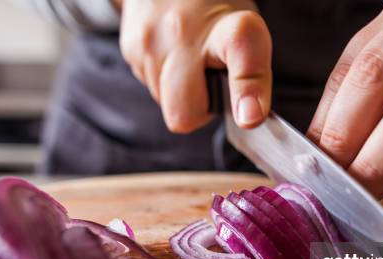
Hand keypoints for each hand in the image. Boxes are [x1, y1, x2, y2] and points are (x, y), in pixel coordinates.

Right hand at [117, 0, 271, 132]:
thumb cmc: (216, 15)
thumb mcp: (247, 34)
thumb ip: (252, 76)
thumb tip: (248, 119)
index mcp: (227, 25)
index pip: (240, 52)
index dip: (247, 90)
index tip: (250, 116)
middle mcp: (184, 31)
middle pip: (184, 111)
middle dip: (198, 111)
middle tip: (211, 83)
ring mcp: (150, 40)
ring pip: (166, 104)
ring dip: (182, 94)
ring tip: (191, 61)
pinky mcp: (130, 48)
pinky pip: (152, 89)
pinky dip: (165, 81)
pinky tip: (172, 56)